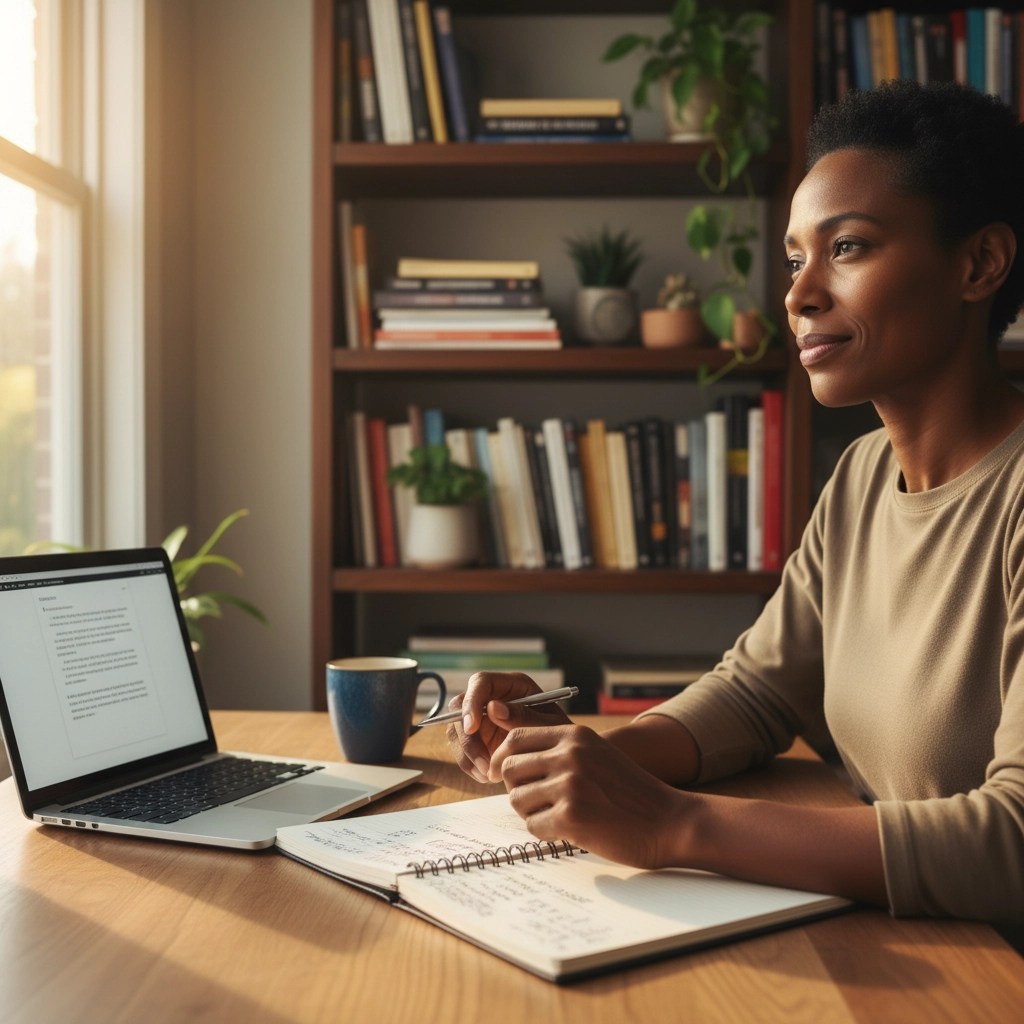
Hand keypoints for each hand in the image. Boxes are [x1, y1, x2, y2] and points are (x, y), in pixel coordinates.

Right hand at [446, 671, 570, 783]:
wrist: (560, 758)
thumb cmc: (560, 735)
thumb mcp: (549, 726)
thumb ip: (524, 716)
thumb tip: (492, 708)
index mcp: (511, 685)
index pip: (480, 682)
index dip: (471, 702)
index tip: (471, 728)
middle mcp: (492, 697)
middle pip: (460, 707)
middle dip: (467, 737)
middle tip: (484, 763)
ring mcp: (481, 717)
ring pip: (456, 730)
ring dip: (467, 754)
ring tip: (489, 775)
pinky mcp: (477, 738)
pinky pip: (461, 749)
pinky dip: (469, 764)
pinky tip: (487, 777)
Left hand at [490, 723, 687, 868]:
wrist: (670, 821)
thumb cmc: (630, 793)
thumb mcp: (596, 755)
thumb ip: (559, 752)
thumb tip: (507, 762)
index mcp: (575, 735)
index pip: (516, 737)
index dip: (503, 757)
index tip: (502, 774)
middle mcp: (570, 754)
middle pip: (510, 767)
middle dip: (516, 788)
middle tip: (535, 802)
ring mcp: (570, 784)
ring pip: (517, 800)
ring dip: (532, 813)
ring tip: (559, 817)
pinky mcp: (570, 816)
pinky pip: (533, 826)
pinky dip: (546, 833)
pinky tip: (571, 831)